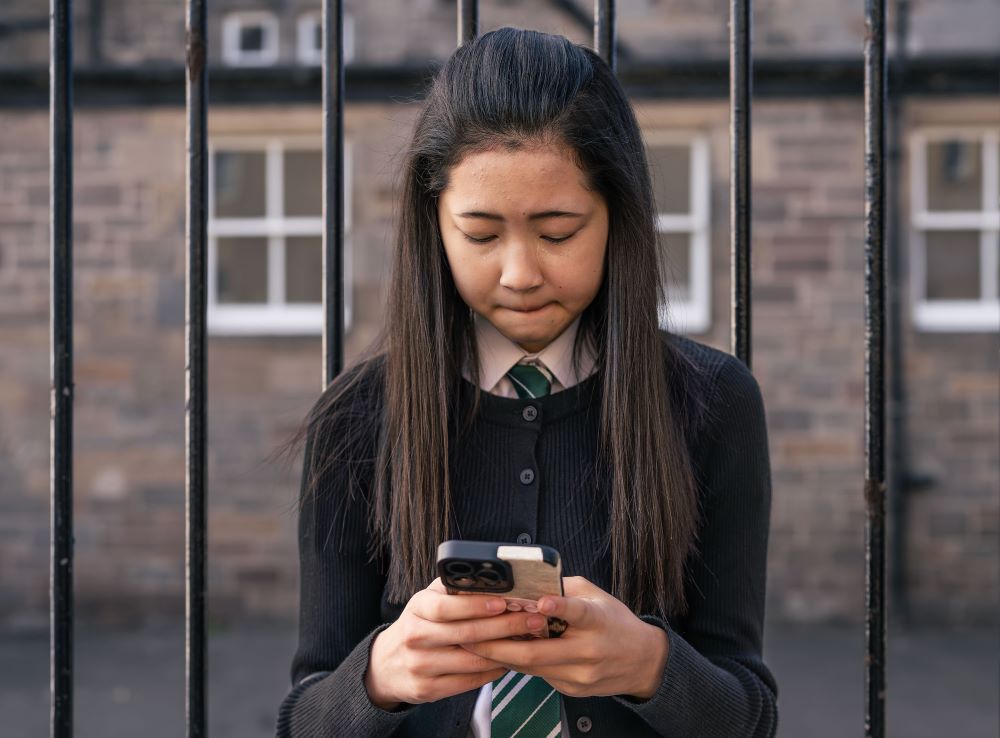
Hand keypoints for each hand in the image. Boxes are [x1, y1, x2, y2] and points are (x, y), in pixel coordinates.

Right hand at [365, 577, 549, 709]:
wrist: (386, 664)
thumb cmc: (418, 624)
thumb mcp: (427, 601)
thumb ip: (453, 590)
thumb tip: (490, 577)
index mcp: (417, 609)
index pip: (446, 607)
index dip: (476, 605)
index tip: (505, 601)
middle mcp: (415, 637)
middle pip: (465, 634)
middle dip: (504, 626)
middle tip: (533, 620)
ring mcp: (420, 666)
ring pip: (471, 660)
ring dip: (504, 650)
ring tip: (528, 640)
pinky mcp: (428, 689)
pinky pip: (468, 681)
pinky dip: (492, 672)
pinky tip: (508, 662)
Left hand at [459, 576, 669, 699]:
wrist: (642, 661)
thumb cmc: (615, 623)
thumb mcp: (596, 596)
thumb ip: (564, 589)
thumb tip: (529, 580)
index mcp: (598, 621)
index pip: (578, 613)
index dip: (559, 608)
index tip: (540, 602)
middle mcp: (589, 650)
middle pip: (539, 652)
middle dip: (499, 645)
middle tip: (471, 636)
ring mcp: (580, 674)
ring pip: (533, 667)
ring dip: (502, 656)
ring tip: (474, 644)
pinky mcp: (573, 689)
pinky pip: (539, 676)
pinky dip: (519, 664)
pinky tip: (502, 654)